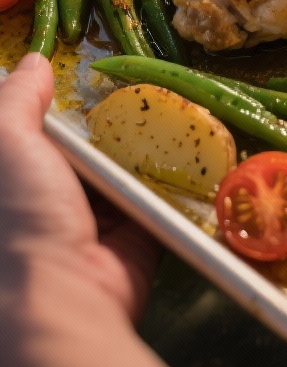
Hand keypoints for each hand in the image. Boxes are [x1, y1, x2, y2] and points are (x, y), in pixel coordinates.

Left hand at [0, 51, 158, 324]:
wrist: (61, 305)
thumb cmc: (16, 221)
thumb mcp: (5, 141)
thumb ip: (17, 98)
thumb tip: (34, 61)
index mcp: (13, 181)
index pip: (34, 136)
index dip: (54, 107)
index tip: (82, 76)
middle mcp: (45, 203)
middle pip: (80, 150)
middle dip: (106, 123)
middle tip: (134, 88)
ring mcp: (88, 226)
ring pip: (120, 171)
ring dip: (142, 149)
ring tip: (169, 108)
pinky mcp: (131, 243)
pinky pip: (153, 200)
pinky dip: (168, 181)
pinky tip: (189, 148)